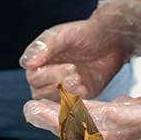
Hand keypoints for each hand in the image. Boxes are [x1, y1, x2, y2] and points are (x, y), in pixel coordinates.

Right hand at [22, 0, 140, 99]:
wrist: (112, 41)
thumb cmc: (86, 33)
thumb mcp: (65, 34)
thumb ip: (46, 47)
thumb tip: (28, 64)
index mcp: (40, 60)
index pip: (32, 75)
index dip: (46, 75)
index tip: (68, 65)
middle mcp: (47, 75)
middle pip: (39, 91)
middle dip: (57, 83)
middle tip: (75, 70)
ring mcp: (61, 88)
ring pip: (51, 101)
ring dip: (64, 93)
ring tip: (79, 78)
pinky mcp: (75, 97)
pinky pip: (68, 106)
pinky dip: (74, 101)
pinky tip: (84, 88)